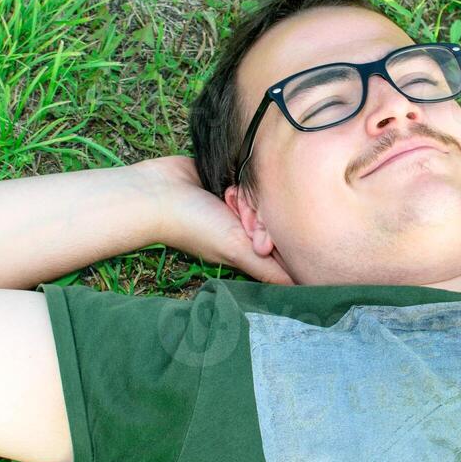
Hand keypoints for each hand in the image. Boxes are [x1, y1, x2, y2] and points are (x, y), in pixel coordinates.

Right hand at [138, 156, 294, 285]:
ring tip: (228, 195)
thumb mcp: (235, 249)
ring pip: (263, 192)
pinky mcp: (228, 178)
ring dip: (250, 191)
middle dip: (260, 209)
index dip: (279, 235)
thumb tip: (303, 288)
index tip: (262, 233)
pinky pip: (249, 173)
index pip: (281, 240)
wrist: (157, 191)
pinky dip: (242, 174)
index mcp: (246, 245)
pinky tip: (227, 179)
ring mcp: (234, 200)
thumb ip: (268, 269)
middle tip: (237, 211)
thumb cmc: (194, 225)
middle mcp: (242, 224)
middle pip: (273, 213)